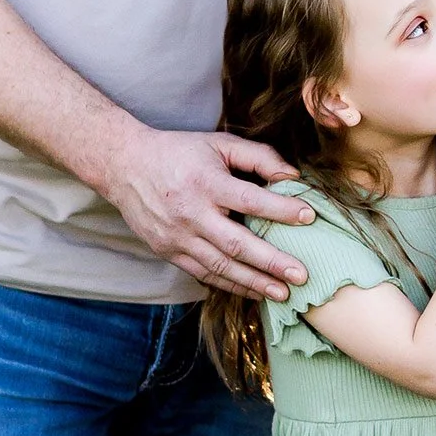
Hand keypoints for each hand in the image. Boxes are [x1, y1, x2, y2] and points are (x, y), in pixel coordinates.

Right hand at [106, 123, 313, 296]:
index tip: (310, 216)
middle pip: (236, 244)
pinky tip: (254, 291)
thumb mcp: (218, 143)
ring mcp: (177, 237)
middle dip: (272, 262)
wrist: (125, 166)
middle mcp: (190, 213)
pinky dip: (230, 284)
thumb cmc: (180, 152)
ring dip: (254, 282)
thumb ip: (258, 156)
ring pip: (220, 266)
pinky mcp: (169, 251)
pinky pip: (203, 274)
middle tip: (301, 275)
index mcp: (205, 182)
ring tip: (283, 293)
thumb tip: (293, 177)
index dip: (281, 209)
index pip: (249, 199)